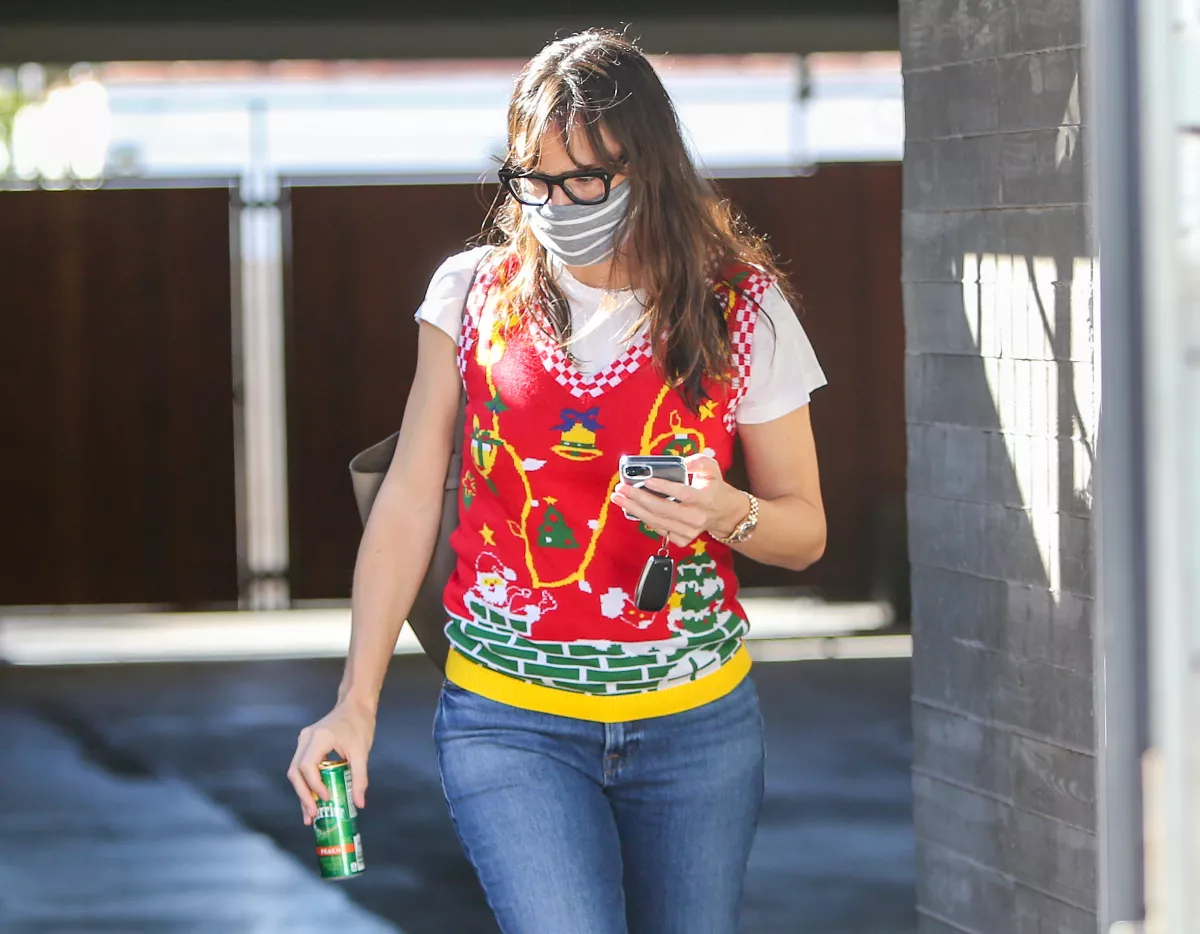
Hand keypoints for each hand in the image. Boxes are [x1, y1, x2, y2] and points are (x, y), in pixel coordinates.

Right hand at [287, 699, 375, 824]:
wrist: (356, 704)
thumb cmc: (360, 724)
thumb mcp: (362, 752)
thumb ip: (360, 778)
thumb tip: (359, 803)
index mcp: (318, 738)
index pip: (307, 766)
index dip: (314, 786)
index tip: (326, 799)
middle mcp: (306, 739)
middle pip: (295, 771)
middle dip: (303, 795)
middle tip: (312, 815)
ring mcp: (304, 741)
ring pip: (296, 771)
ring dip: (303, 792)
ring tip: (310, 814)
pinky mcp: (307, 745)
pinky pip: (302, 767)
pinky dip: (307, 783)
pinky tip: (313, 799)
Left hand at [610, 451, 746, 548]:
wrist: (722, 512)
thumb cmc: (712, 487)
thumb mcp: (711, 468)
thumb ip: (698, 461)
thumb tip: (682, 462)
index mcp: (705, 499)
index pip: (682, 493)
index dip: (664, 487)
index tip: (647, 480)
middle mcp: (697, 517)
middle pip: (664, 509)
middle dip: (639, 498)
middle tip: (621, 488)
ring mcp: (689, 531)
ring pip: (657, 521)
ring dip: (635, 509)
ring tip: (619, 497)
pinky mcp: (683, 539)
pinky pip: (659, 529)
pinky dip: (644, 518)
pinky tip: (632, 508)